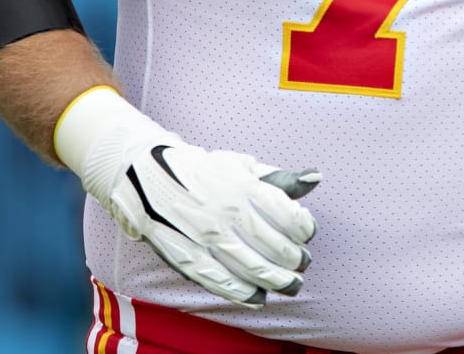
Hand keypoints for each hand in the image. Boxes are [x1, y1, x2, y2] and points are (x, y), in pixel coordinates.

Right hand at [57, 88, 319, 307]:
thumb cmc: (203, 171)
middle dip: (295, 260)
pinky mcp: (188, 256)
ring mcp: (207, 237)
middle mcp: (228, 213)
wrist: (146, 176)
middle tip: (301, 264)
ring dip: (277, 282)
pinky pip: (221, 282)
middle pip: (275, 247)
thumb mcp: (241, 165)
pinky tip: (257, 297)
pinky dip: (243, 293)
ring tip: (290, 285)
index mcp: (244, 186)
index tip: (307, 234)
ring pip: (253, 269)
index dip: (305, 229)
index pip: (289, 216)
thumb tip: (317, 178)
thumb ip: (279, 178)